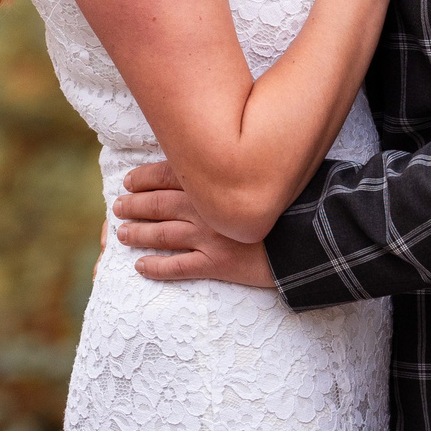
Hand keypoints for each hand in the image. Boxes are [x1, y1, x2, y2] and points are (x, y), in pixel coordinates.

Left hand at [114, 162, 275, 289]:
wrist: (312, 236)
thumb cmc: (291, 202)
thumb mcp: (262, 175)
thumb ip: (233, 170)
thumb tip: (210, 163)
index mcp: (215, 184)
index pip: (168, 175)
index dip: (143, 178)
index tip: (129, 181)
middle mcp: (207, 209)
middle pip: (158, 204)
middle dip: (134, 205)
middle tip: (118, 207)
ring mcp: (211, 238)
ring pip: (162, 234)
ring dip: (138, 234)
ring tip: (122, 235)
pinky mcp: (218, 265)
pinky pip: (178, 267)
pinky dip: (156, 267)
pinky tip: (141, 267)